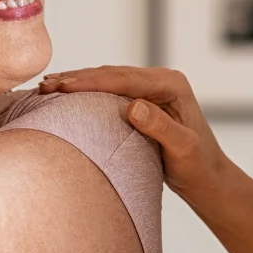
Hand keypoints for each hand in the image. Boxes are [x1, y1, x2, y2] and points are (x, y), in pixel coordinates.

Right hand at [40, 66, 224, 201]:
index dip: (90, 82)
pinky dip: (86, 91)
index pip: (124, 79)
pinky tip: (65, 94)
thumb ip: (161, 128)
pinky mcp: (142, 100)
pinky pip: (109, 90)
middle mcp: (161, 80)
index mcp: (171, 84)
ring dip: (77, 82)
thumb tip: (133, 106)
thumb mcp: (183, 150)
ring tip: (46, 86)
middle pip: (111, 74)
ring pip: (108, 79)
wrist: (207, 178)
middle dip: (77, 78)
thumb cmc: (199, 167)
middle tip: (45, 84)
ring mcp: (151, 88)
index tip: (62, 86)